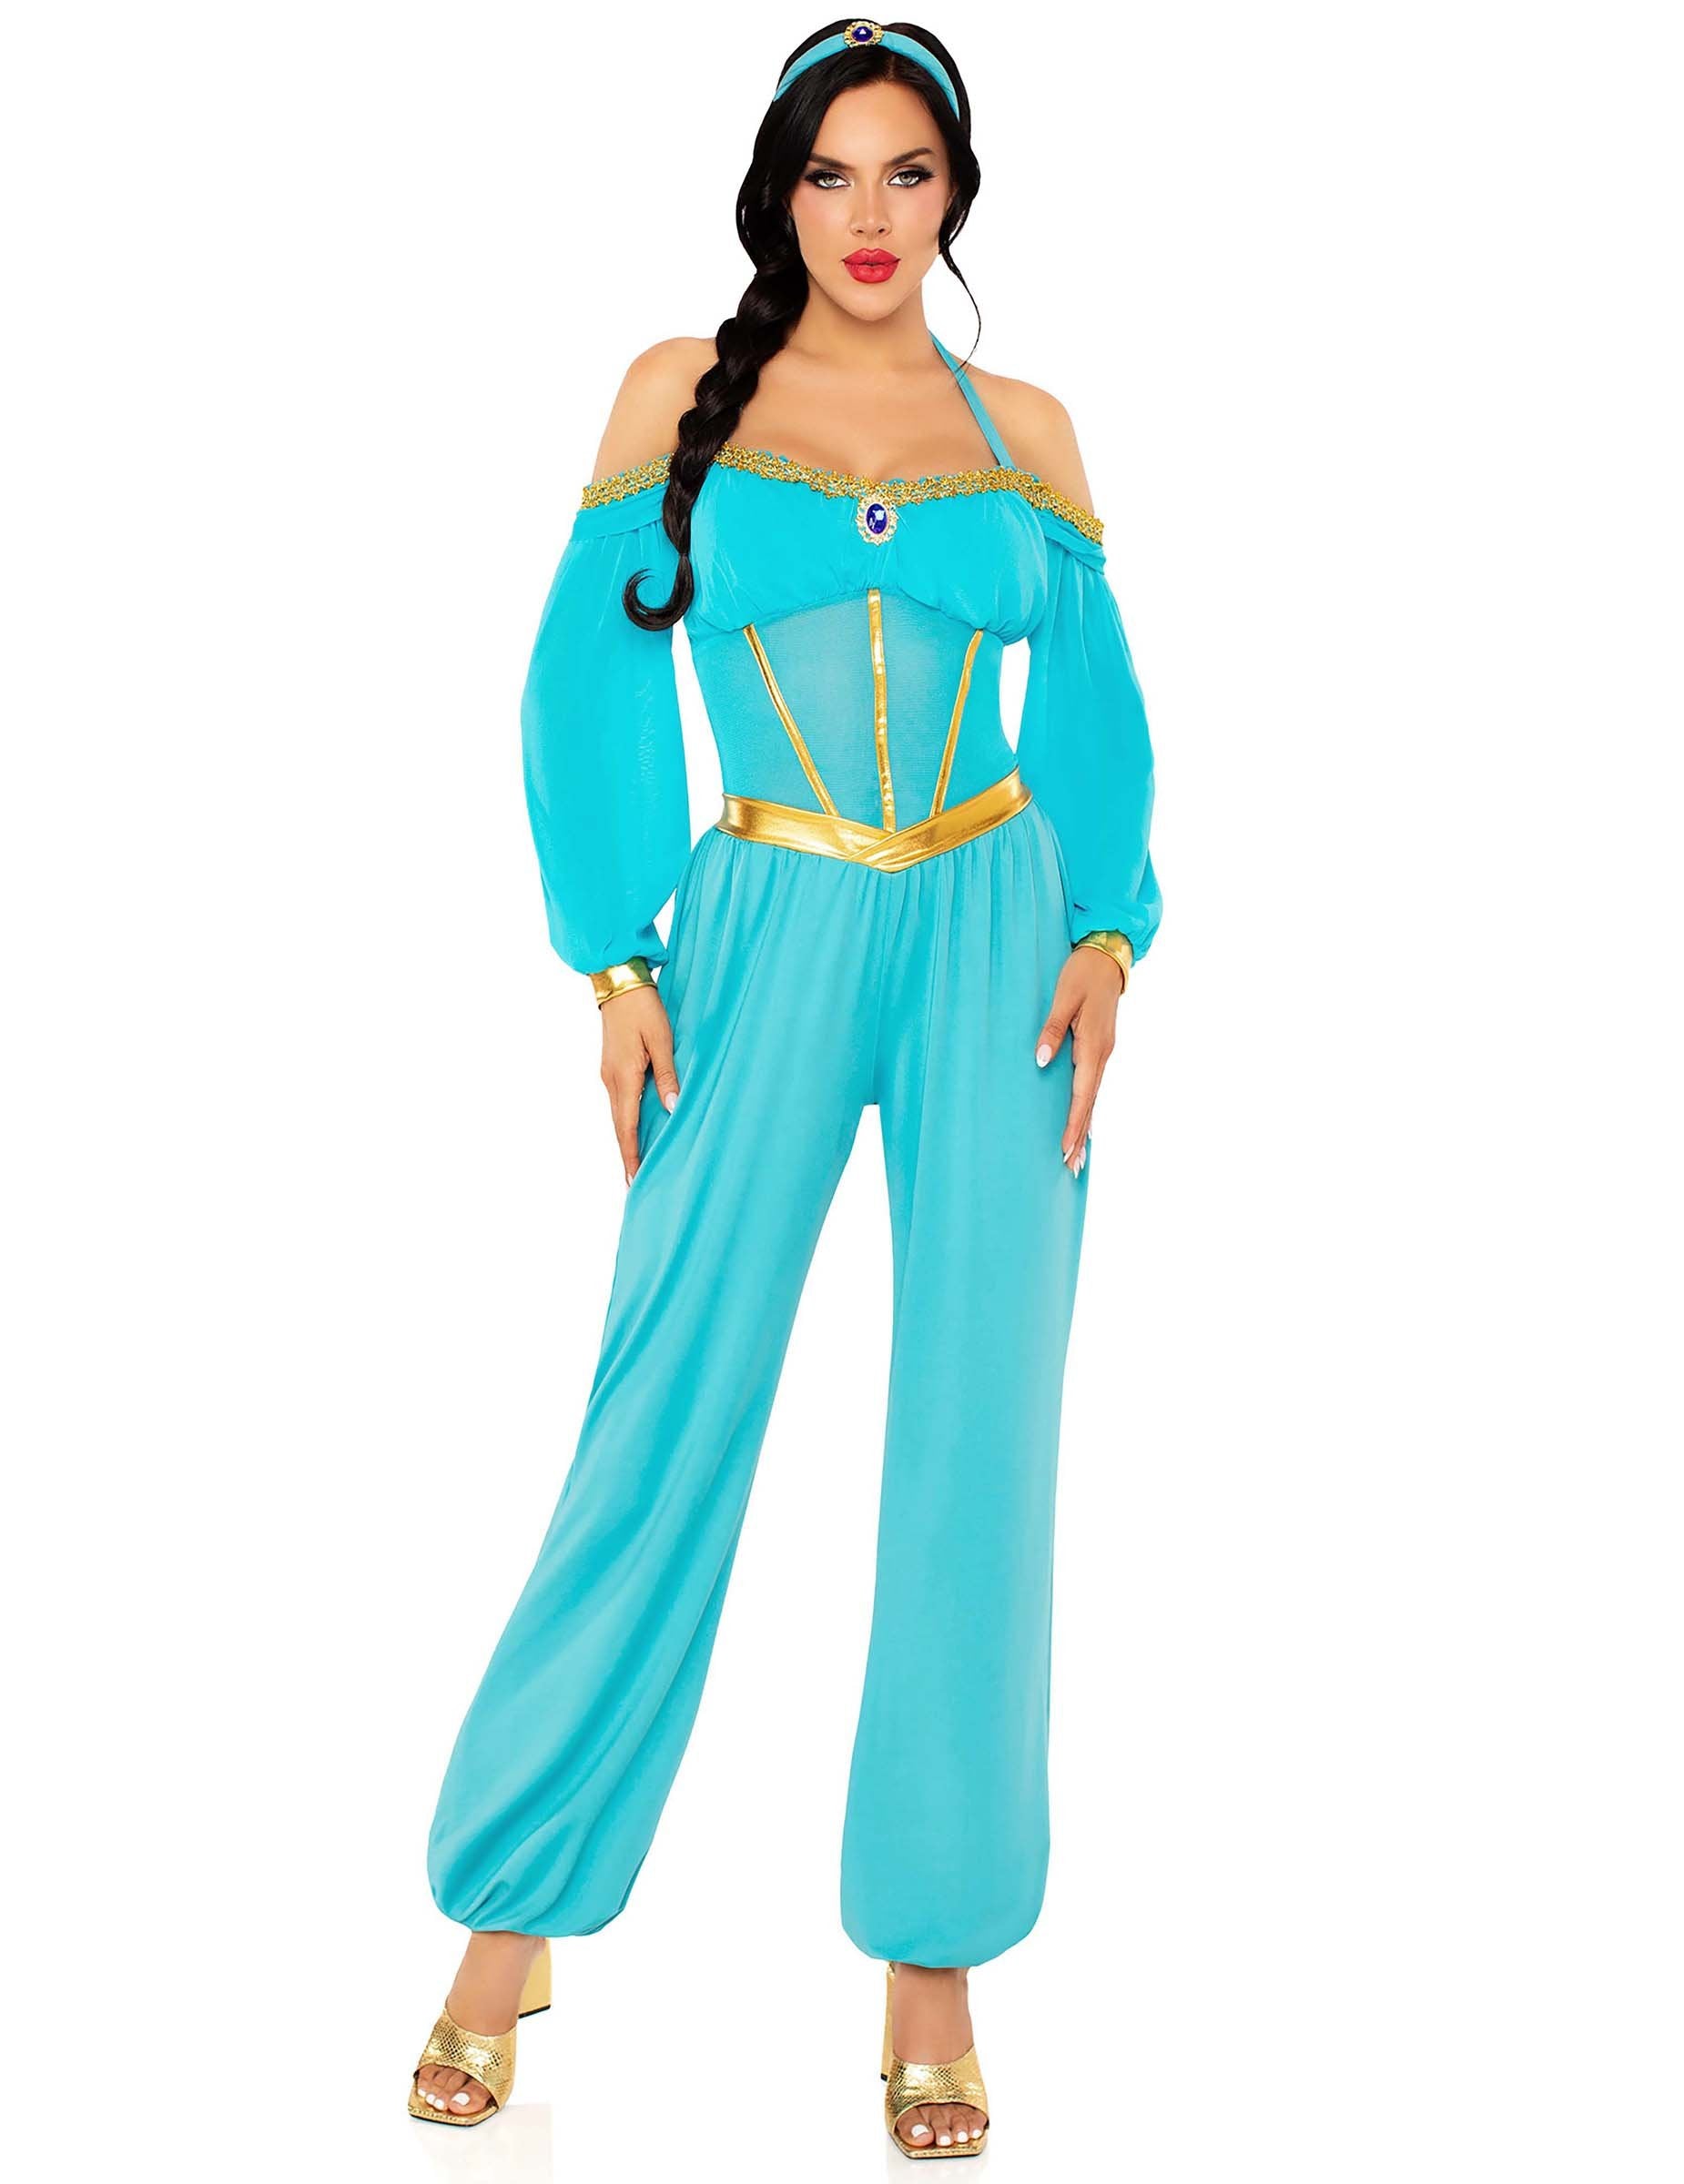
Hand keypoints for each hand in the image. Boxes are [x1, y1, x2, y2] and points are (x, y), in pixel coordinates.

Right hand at [599, 987, 678, 1185]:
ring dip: (626, 1139)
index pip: (627, 1127)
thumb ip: (667, 1075)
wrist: (618, 983)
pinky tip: (634, 1129)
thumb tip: (671, 1107)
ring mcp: (608, 1074)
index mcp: (624, 1077)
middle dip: (626, 1155)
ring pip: (618, 1115)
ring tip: (635, 1162)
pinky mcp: (611, 1067)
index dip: (631, 1154)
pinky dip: (625, 1121)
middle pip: (619, 1127)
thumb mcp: (662, 1040)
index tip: (633, 1179)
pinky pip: (618, 1102)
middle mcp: (611, 1080)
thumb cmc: (643, 1008)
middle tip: (633, 1183)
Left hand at [1034, 947, 1123, 1172]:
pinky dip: (1088, 1107)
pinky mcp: (1099, 1048)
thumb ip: (1051, 1031)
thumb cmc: (1081, 975)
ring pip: (1092, 1097)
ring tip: (1078, 1155)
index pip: (1082, 1094)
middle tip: (1072, 1167)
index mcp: (1093, 1046)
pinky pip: (1093, 1085)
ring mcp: (1103, 1053)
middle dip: (1080, 1135)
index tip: (1065, 1147)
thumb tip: (1040, 1062)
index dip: (1073, 1123)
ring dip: (1085, 1126)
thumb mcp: (1062, 999)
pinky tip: (1085, 1121)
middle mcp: (1102, 1055)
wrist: (1106, 957)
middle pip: (1090, 1103)